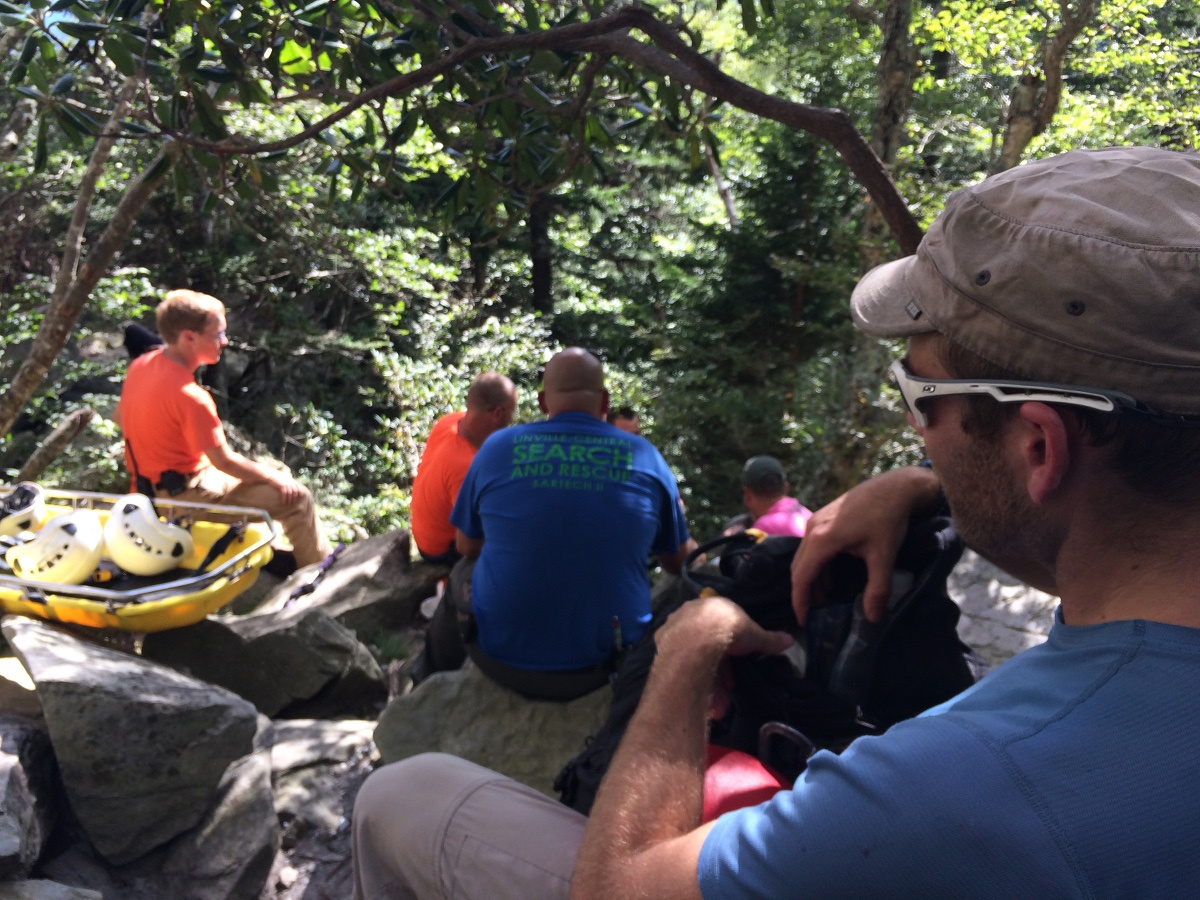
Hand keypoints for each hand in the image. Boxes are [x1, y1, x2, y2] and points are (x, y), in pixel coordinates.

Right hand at [268, 471, 304, 504]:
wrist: (268, 474)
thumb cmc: (274, 477)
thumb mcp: (283, 477)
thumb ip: (287, 480)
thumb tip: (288, 486)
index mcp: (290, 479)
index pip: (298, 487)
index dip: (299, 492)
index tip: (299, 497)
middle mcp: (289, 481)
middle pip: (295, 491)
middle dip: (294, 498)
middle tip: (293, 503)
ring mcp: (285, 483)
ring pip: (290, 493)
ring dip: (290, 499)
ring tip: (288, 504)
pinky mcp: (281, 485)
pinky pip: (284, 493)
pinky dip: (285, 498)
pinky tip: (284, 502)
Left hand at [656, 596, 791, 720]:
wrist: (698, 638)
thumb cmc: (729, 630)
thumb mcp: (754, 636)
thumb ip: (769, 639)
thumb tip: (790, 640)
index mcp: (711, 607)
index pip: (722, 633)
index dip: (731, 656)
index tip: (735, 676)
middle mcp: (689, 616)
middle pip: (706, 651)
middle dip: (718, 678)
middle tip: (726, 697)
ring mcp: (673, 631)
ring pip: (692, 661)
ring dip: (706, 686)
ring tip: (716, 709)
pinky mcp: (661, 646)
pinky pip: (679, 667)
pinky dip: (690, 683)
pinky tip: (698, 702)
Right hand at [791, 467, 940, 624]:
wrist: (895, 487)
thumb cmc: (888, 519)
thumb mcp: (883, 556)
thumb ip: (877, 589)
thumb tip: (873, 619)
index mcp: (821, 540)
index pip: (802, 577)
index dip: (800, 602)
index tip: (804, 622)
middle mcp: (811, 530)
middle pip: (798, 568)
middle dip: (804, 593)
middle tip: (815, 614)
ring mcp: (815, 521)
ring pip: (804, 557)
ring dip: (812, 579)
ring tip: (825, 598)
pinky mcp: (822, 518)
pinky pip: (811, 547)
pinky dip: (817, 565)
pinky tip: (832, 575)